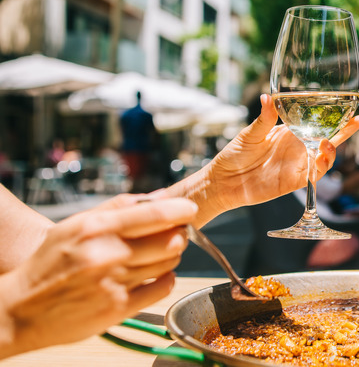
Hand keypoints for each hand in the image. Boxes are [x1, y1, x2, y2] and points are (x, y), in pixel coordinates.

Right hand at [0, 195, 195, 357]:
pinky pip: (163, 287)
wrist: (21, 309)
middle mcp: (107, 255)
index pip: (155, 214)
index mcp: (96, 228)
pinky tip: (151, 276)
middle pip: (171, 240)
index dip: (181, 210)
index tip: (189, 209)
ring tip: (153, 255)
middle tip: (172, 233)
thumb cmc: (50, 263)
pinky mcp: (119, 308)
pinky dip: (164, 279)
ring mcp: (114, 283)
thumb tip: (158, 196)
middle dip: (178, 234)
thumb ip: (117, 208)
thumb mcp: (75, 225)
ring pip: (170, 263)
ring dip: (169, 257)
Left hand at [166, 94, 358, 222]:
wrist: (224, 181)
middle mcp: (298, 148)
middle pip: (328, 140)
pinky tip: (320, 159)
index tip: (349, 108)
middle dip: (345, 131)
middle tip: (357, 121)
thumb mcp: (250, 133)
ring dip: (331, 151)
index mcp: (289, 133)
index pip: (316, 123)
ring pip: (324, 159)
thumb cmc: (235, 154)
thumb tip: (268, 97)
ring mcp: (297, 165)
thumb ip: (264, 119)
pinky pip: (314, 177)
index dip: (333, 118)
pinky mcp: (294, 182)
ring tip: (328, 143)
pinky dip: (320, 168)